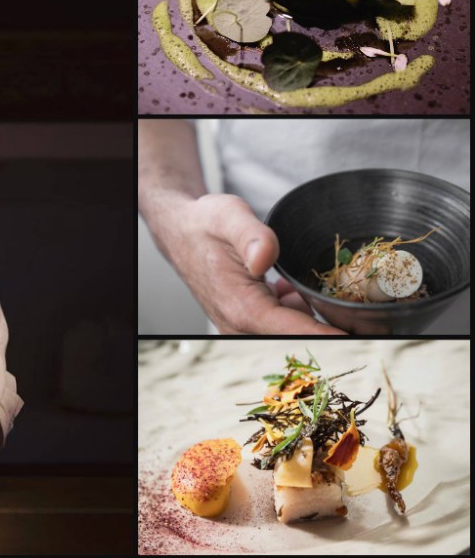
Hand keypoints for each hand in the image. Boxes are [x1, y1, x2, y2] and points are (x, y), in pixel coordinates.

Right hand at [159, 194, 345, 334]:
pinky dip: (300, 314)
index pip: (298, 333)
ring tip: (315, 289)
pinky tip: (292, 290)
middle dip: (333, 328)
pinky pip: (285, 329)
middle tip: (363, 310)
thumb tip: (265, 256)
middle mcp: (241, 327)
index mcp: (241, 308)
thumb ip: (251, 234)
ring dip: (315, 319)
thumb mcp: (228, 215)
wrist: (181, 232)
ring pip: (295, 337)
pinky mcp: (247, 325)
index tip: (375, 341)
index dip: (337, 338)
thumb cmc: (204, 224)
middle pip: (301, 342)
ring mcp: (243, 329)